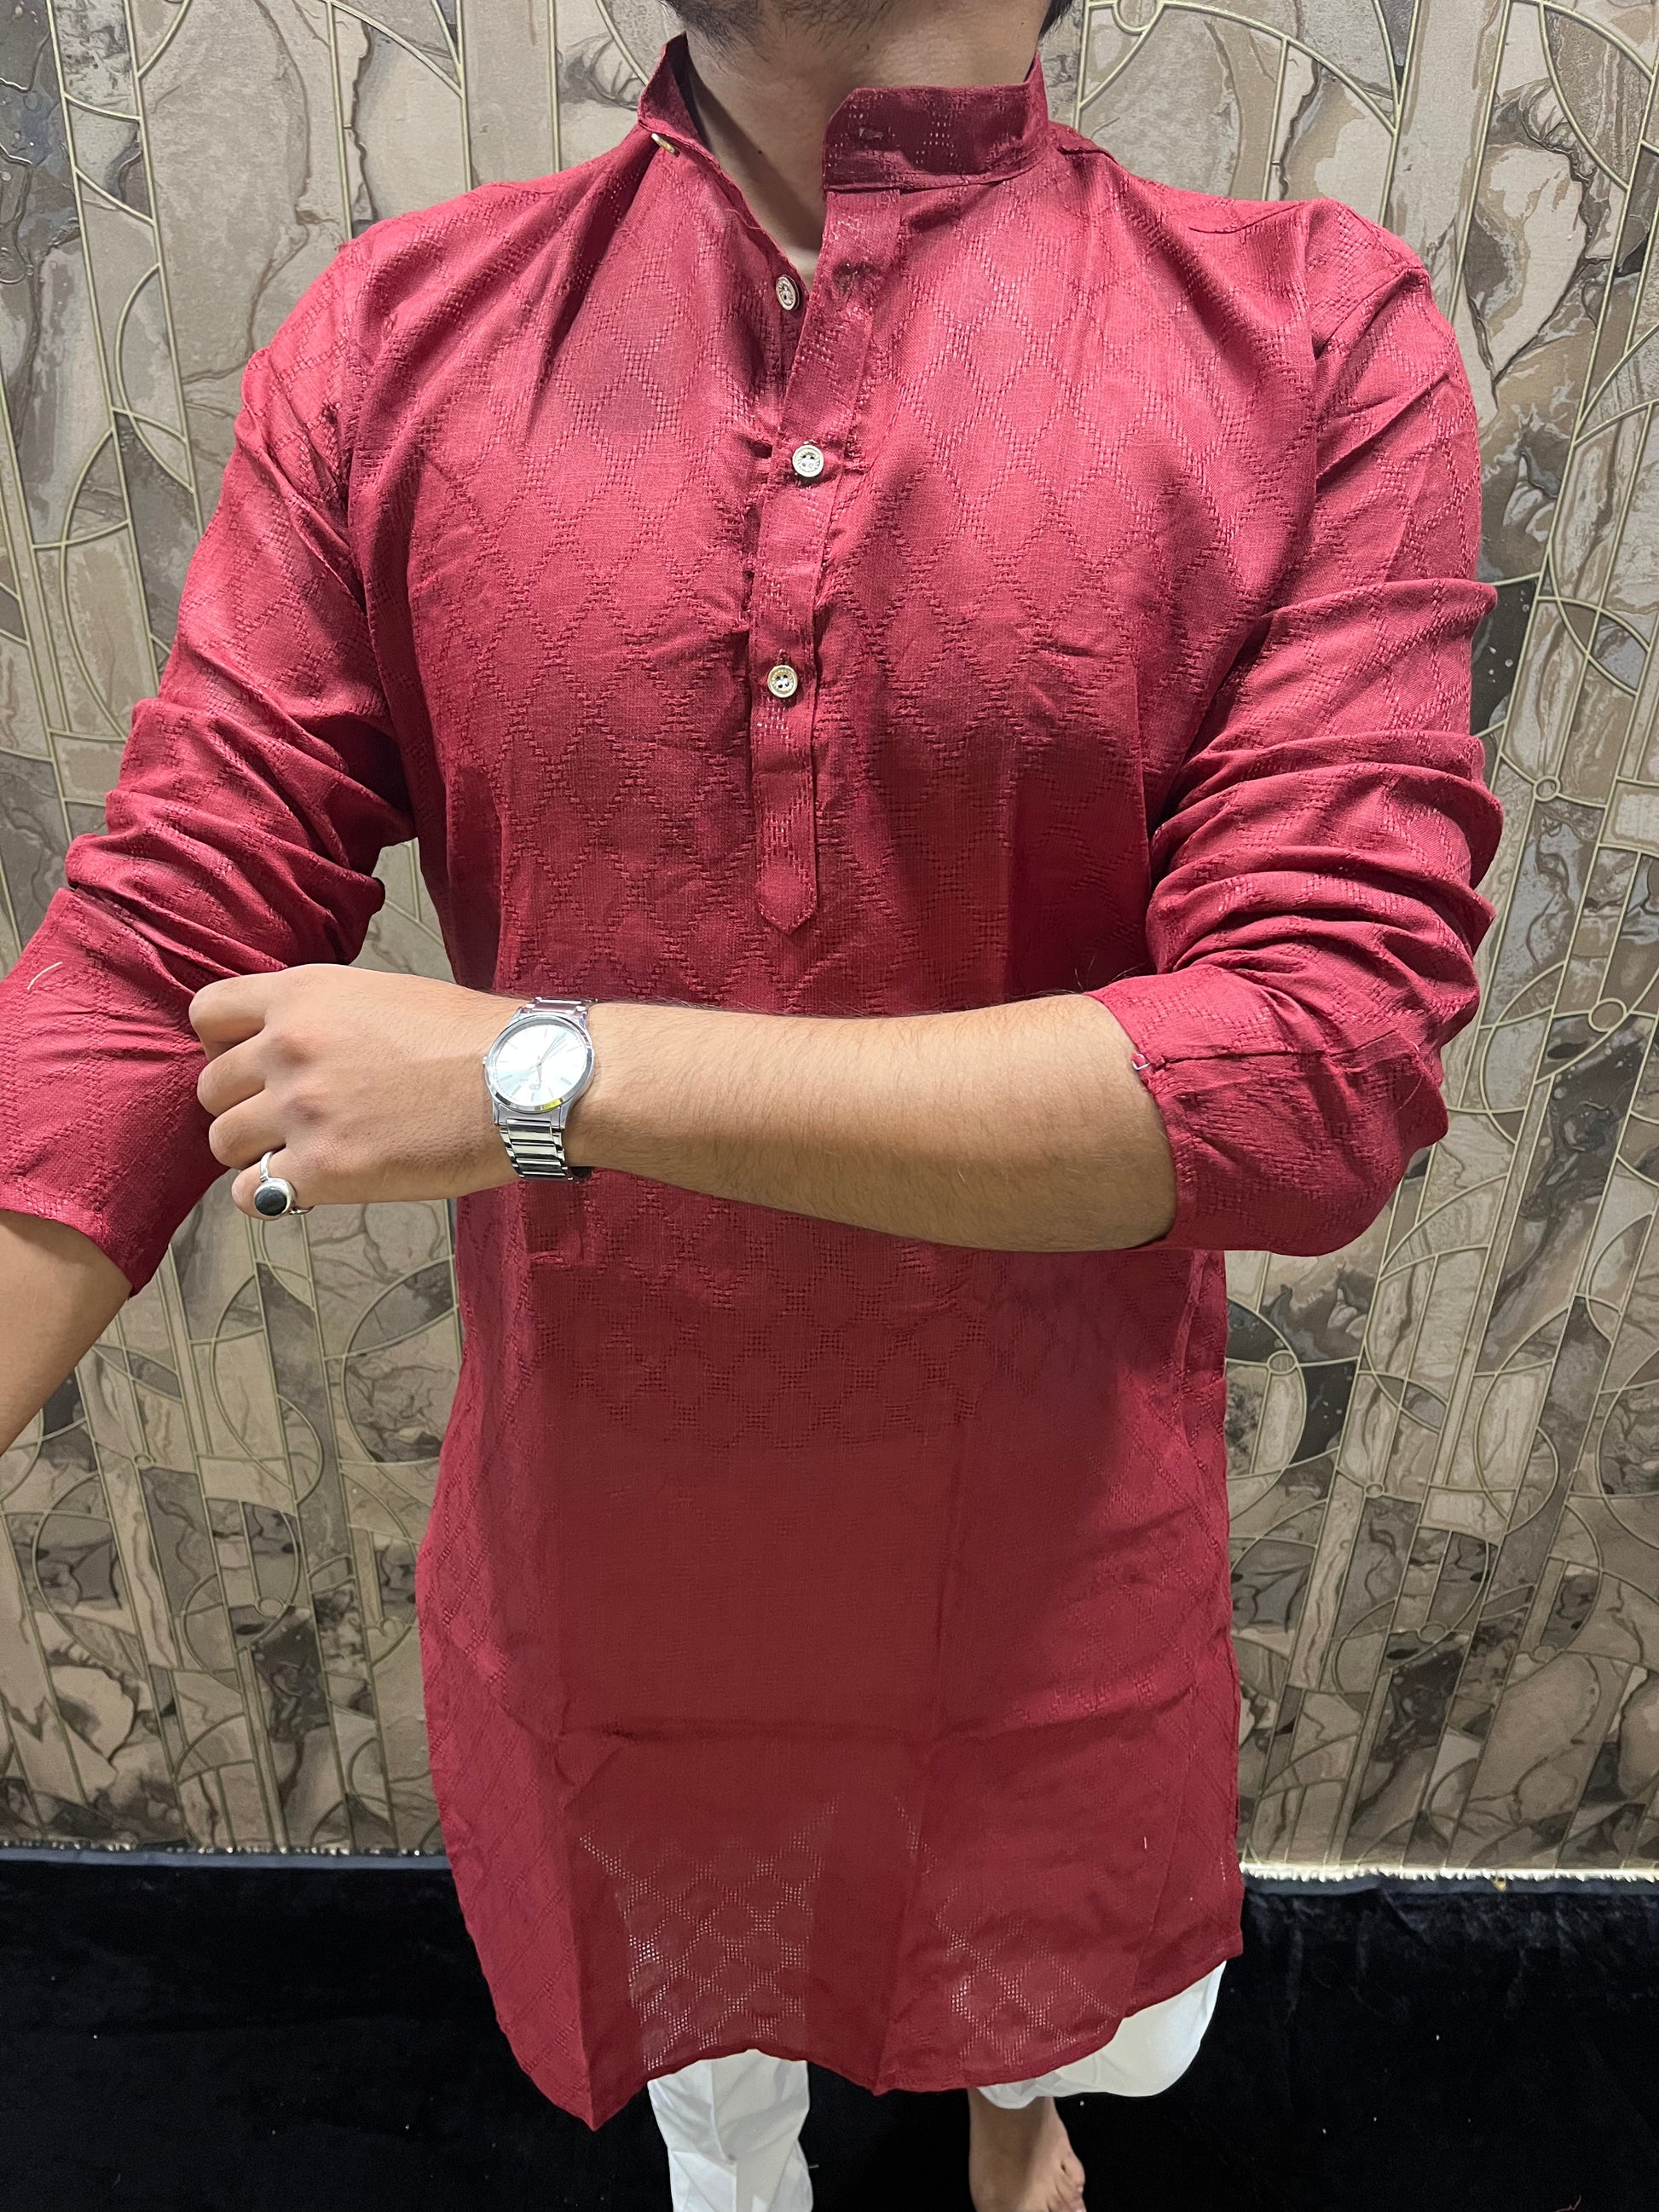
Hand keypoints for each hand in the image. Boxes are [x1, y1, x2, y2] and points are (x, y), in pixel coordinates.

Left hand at [190, 966, 525, 1216]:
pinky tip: (308, 1187)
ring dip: (256, 1152)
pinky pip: (251, 1194)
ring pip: (223, 1142)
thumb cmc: (470, 1039)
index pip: (207, 1015)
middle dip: (243, 1105)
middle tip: (288, 1119)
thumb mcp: (382, 996)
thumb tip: (291, 1049)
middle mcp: (288, 1047)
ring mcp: (301, 1109)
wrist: (524, 1082)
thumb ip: (324, 1018)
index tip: (253, 1065)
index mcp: (302, 995)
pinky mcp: (324, 1168)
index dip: (224, 1045)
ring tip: (304, 1154)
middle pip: (210, 1088)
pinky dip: (271, 1196)